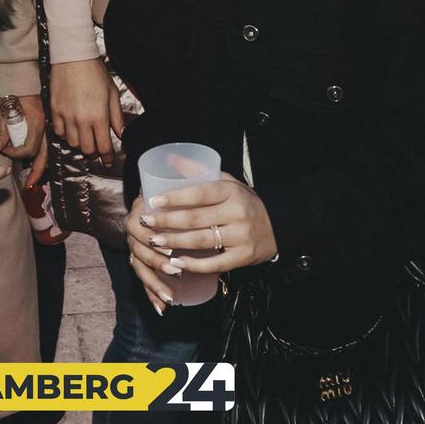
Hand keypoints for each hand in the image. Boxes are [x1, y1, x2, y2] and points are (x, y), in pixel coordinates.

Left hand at [0, 93, 51, 188]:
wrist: (23, 75)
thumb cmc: (13, 91)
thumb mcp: (4, 111)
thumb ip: (1, 132)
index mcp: (37, 122)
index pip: (28, 149)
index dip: (14, 153)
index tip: (3, 150)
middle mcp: (47, 125)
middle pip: (45, 155)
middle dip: (37, 172)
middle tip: (30, 185)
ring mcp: (51, 124)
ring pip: (49, 151)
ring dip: (42, 164)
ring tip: (36, 177)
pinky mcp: (50, 122)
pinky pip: (50, 142)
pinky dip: (44, 153)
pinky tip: (39, 160)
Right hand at [50, 57, 122, 158]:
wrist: (73, 58)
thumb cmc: (95, 73)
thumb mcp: (112, 93)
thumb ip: (116, 116)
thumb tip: (121, 134)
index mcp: (99, 116)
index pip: (104, 146)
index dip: (108, 157)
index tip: (109, 160)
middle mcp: (82, 120)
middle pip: (87, 149)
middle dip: (94, 153)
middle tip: (98, 151)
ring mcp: (66, 116)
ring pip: (72, 143)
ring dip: (80, 145)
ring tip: (85, 139)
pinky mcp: (54, 111)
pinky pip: (59, 132)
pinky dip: (66, 135)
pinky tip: (72, 130)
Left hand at [127, 176, 276, 299]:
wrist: (279, 225)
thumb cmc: (244, 202)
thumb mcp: (227, 181)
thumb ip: (198, 171)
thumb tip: (170, 158)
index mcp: (231, 191)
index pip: (199, 194)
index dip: (174, 198)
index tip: (152, 201)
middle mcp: (237, 212)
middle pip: (196, 219)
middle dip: (167, 222)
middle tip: (146, 223)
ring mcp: (241, 236)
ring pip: (202, 241)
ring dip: (175, 243)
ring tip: (154, 242)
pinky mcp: (244, 256)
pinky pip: (215, 263)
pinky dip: (194, 264)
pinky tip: (177, 263)